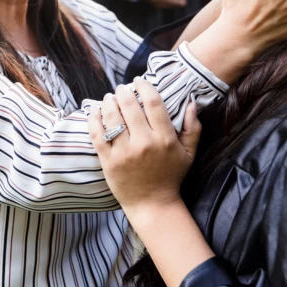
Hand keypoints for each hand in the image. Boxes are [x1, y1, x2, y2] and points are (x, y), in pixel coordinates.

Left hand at [89, 79, 200, 219]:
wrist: (153, 205)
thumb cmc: (171, 177)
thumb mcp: (188, 153)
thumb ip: (193, 128)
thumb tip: (192, 103)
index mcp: (164, 138)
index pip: (153, 102)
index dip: (144, 86)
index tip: (139, 81)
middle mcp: (144, 143)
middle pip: (129, 105)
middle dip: (123, 91)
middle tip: (122, 88)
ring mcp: (124, 152)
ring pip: (112, 117)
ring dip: (108, 102)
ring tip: (109, 98)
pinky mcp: (109, 161)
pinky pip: (97, 134)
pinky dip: (94, 119)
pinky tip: (95, 111)